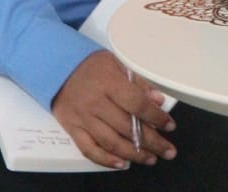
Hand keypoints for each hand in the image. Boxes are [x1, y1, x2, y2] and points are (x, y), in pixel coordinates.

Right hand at [52, 50, 176, 168]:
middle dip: (151, 141)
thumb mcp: (116, 62)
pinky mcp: (72, 129)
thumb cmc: (91, 64)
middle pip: (127, 127)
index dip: (156, 117)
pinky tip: (123, 164)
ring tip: (151, 158)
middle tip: (168, 150)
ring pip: (111, 142)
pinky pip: (90, 150)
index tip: (170, 125)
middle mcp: (96, 103)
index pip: (137, 104)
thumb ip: (137, 81)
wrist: (57, 67)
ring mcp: (83, 118)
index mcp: (109, 82)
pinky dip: (107, 160)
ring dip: (134, 154)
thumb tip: (158, 100)